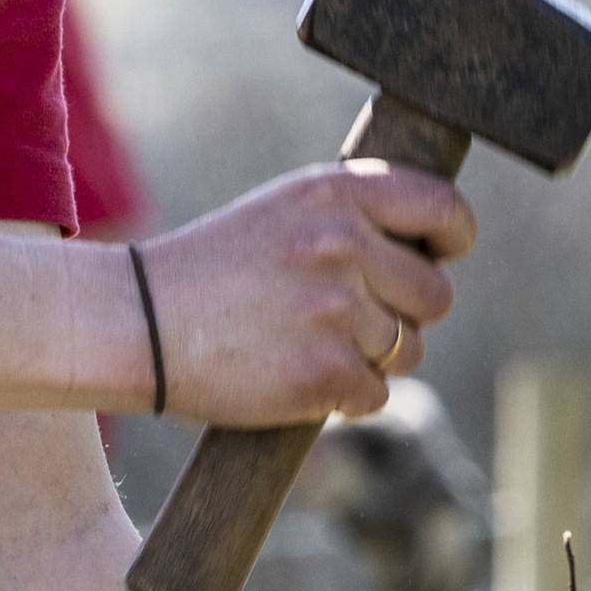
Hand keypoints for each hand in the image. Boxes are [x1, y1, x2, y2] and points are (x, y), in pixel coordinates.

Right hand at [143, 163, 471, 425]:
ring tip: (312, 346)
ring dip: (375, 359)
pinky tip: (301, 380)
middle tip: (354, 319)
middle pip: (435, 294)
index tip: (446, 252)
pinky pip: (377, 395)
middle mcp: (343, 244)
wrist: (135, 323)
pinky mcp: (325, 372)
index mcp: (336, 193)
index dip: (454, 236)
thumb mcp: (283, 211)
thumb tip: (434, 246)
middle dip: (407, 314)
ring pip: (409, 349)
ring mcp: (337, 310)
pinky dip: (346, 397)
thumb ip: (354, 215)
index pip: (441, 206)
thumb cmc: (211, 269)